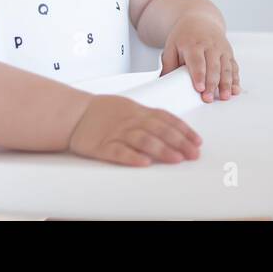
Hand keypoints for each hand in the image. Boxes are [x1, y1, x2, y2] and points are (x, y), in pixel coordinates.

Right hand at [67, 94, 201, 165]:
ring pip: (143, 140)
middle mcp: (132, 121)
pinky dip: (132, 157)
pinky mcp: (103, 146)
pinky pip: (119, 152)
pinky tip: (144, 163)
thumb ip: (151, 117)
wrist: (75, 114)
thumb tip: (174, 127)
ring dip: (162, 150)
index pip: (167, 119)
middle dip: (180, 142)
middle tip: (194, 153)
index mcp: (140, 112)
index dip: (184, 130)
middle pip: (160, 130)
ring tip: (176, 158)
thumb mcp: (131, 108)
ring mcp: (117, 133)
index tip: (197, 141)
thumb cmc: (104, 112)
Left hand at [161, 11, 239, 101]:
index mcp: (194, 44)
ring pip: (226, 67)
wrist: (200, 19)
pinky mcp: (229, 53)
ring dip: (227, 83)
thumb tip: (162, 82)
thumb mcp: (171, 46)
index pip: (197, 61)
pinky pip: (234, 67)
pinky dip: (236, 79)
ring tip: (225, 96)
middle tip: (208, 98)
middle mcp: (210, 46)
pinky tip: (235, 89)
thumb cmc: (185, 36)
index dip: (199, 75)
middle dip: (212, 84)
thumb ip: (168, 64)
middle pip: (213, 66)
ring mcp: (221, 49)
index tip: (200, 88)